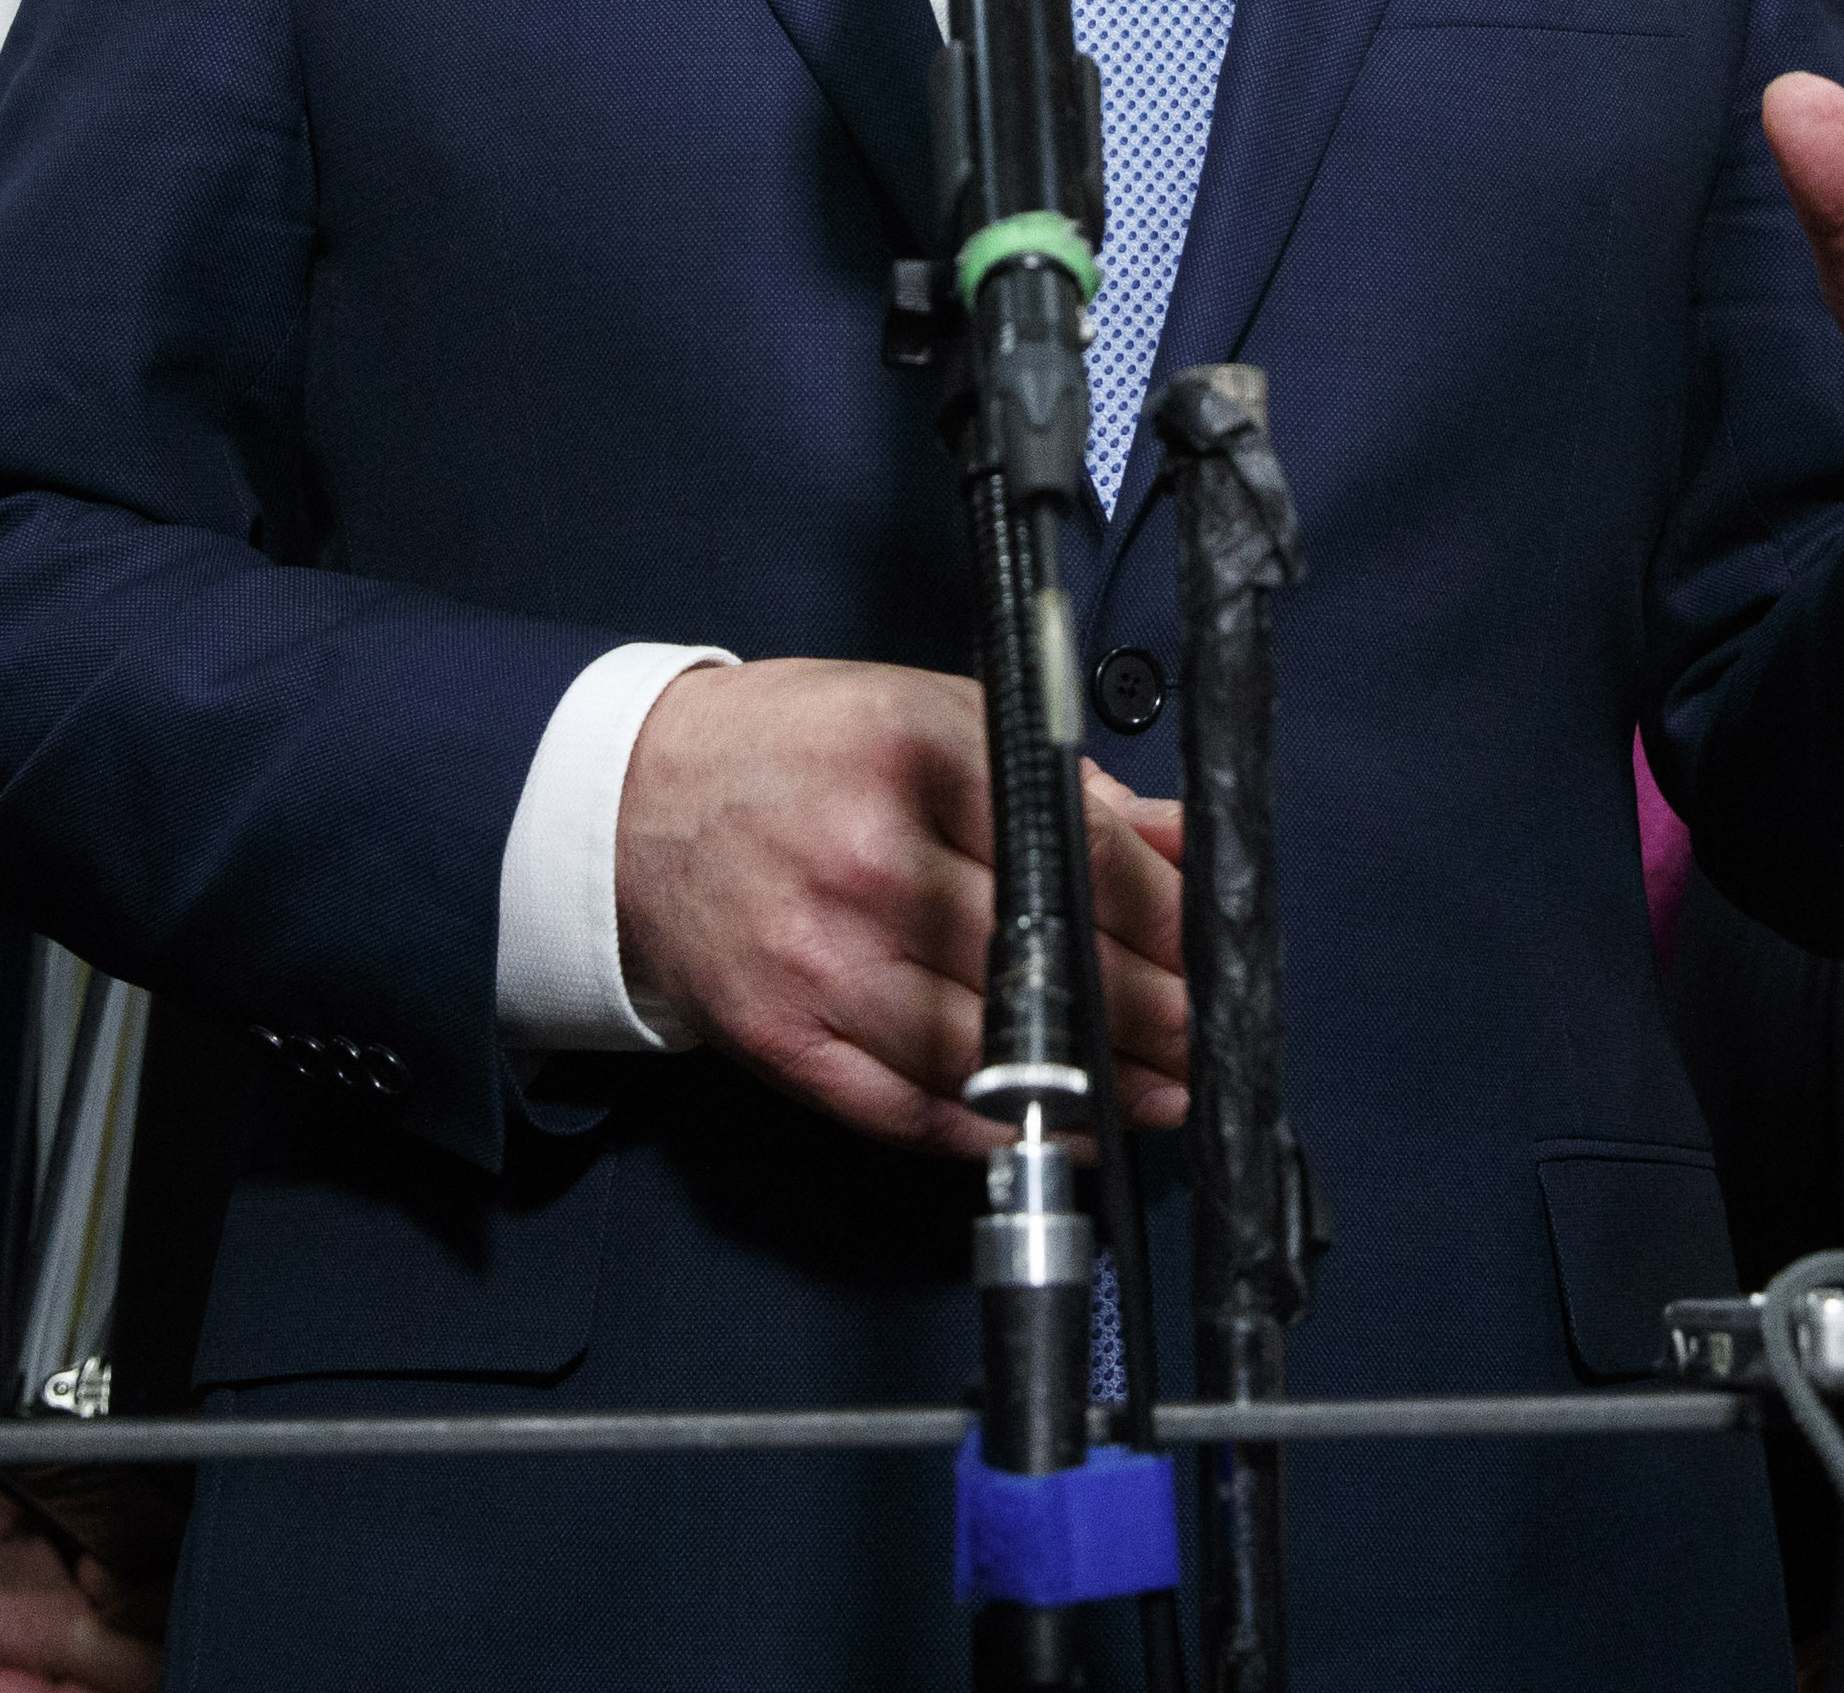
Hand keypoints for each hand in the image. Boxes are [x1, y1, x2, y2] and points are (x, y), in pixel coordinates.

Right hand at [611, 656, 1188, 1158]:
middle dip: (1154, 1015)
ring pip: (991, 1049)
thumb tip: (1174, 840)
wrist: (629, 806)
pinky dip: (994, 1128)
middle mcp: (868, 860)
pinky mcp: (781, 1038)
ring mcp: (820, 960)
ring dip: (1096, 1087)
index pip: (1083, 858)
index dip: (1169, 922)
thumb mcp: (928, 714)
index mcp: (915, 758)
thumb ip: (1058, 781)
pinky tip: (1058, 1127)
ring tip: (1162, 1095)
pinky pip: (909, 1108)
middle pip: (1050, 962)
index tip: (1214, 952)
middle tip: (1210, 1037)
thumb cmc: (790, 752)